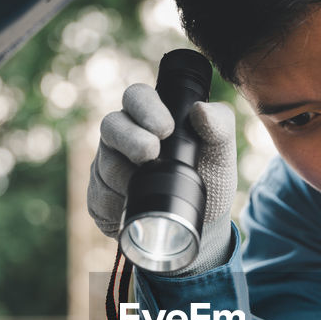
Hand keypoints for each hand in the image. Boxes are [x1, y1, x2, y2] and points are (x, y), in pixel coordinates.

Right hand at [87, 83, 236, 275]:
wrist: (202, 222)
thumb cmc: (209, 178)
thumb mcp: (222, 153)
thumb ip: (220, 127)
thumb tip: (201, 110)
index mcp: (151, 117)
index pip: (136, 97)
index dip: (145, 107)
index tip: (165, 128)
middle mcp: (124, 136)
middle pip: (111, 126)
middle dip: (129, 139)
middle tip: (150, 154)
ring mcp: (108, 165)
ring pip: (104, 165)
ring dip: (125, 178)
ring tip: (148, 189)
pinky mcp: (100, 196)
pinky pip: (99, 198)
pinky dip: (117, 205)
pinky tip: (130, 208)